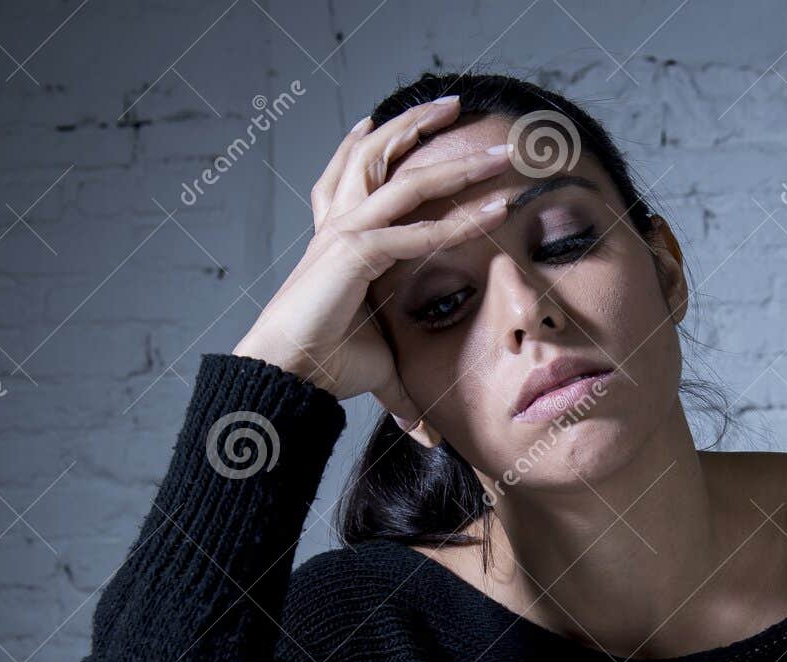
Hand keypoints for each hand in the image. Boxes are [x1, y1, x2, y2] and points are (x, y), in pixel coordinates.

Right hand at [232, 96, 512, 426]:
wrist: (289, 379)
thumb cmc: (326, 367)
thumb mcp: (381, 367)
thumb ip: (406, 387)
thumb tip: (427, 430)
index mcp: (343, 235)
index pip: (370, 174)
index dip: (393, 143)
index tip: (427, 123)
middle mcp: (342, 224)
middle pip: (382, 156)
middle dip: (423, 127)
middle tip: (461, 104)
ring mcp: (346, 234)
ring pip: (405, 179)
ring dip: (455, 160)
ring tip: (497, 148)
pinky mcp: (355, 254)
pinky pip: (417, 230)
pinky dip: (459, 220)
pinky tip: (496, 209)